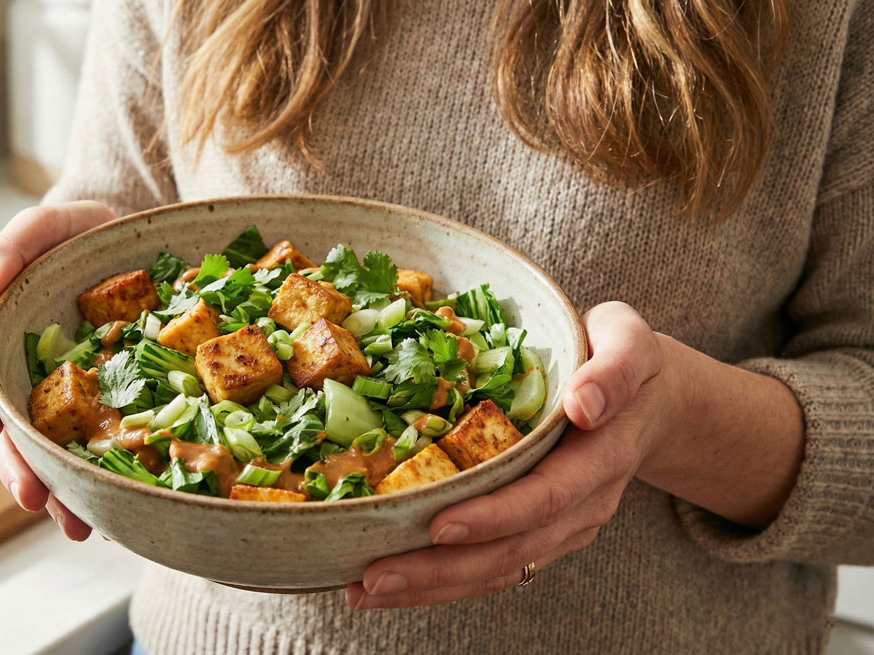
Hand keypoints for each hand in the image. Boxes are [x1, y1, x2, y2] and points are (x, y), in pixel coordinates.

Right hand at [0, 201, 116, 539]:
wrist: (133, 243)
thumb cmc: (80, 232)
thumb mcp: (47, 225)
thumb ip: (10, 247)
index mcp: (2, 334)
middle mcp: (27, 374)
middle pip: (12, 429)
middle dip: (19, 467)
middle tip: (35, 500)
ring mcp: (66, 397)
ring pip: (52, 452)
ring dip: (60, 491)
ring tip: (78, 527)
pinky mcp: (107, 410)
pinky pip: (99, 450)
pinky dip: (103, 482)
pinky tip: (118, 513)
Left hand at [347, 301, 680, 608]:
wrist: (646, 401)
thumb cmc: (622, 359)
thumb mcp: (629, 341)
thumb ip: (613, 368)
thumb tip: (584, 404)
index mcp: (600, 457)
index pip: (545, 498)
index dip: (494, 516)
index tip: (440, 525)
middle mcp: (582, 504)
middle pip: (512, 550)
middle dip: (441, 569)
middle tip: (375, 575)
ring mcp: (562, 527)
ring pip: (497, 570)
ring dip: (430, 587)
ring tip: (364, 590)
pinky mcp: (540, 535)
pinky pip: (491, 568)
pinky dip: (439, 583)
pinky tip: (389, 585)